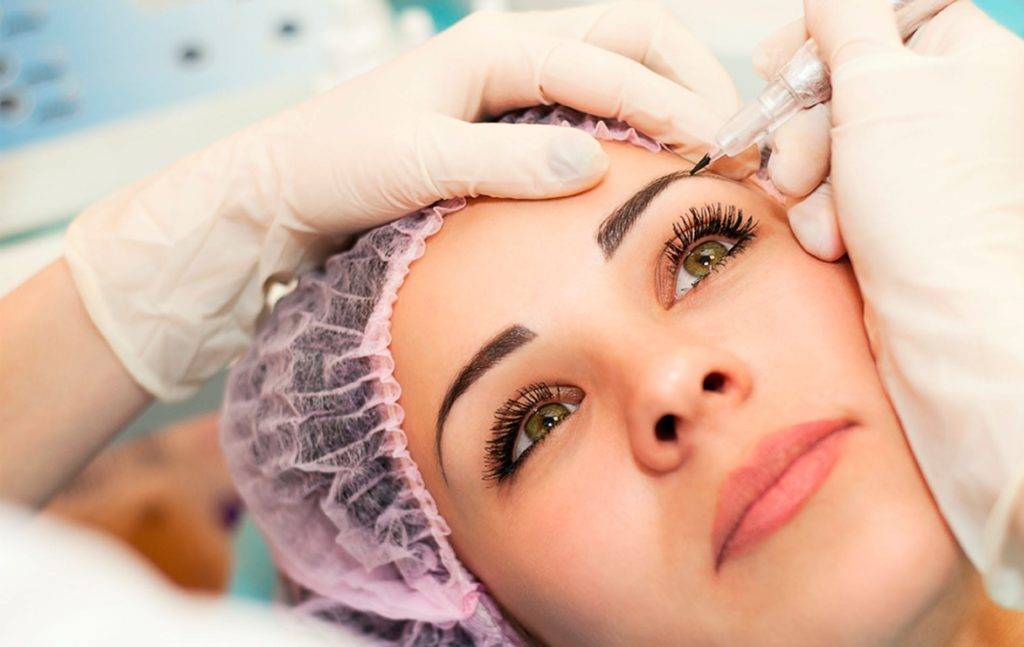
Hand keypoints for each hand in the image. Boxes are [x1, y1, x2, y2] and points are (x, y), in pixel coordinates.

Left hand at [65, 1, 756, 400]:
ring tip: (707, 150)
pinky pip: (591, 108)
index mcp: (493, 47)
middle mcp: (511, 52)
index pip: (608, 60)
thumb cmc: (334, 167)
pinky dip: (634, 126)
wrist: (283, 192)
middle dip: (688, 76)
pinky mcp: (509, 122)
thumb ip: (502, 163)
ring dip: (669, 96)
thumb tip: (590, 162)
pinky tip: (650, 168)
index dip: (669, 102)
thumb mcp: (414, 163)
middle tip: (728, 138)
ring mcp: (513, 85)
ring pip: (617, 67)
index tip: (717, 146)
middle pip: (631, 37)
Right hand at [769, 0, 1023, 603]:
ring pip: (823, 142)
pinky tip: (834, 240)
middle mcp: (945, 110)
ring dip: (807, 178)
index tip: (785, 63)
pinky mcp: (885, 216)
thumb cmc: (934, 205)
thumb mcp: (882, 82)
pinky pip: (826, 193)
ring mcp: (913, 168)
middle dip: (806, 122)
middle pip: (842, 82)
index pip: (887, 15)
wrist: (945, 320)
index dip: (829, 36)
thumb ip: (845, 20)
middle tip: (802, 155)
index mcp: (968, 60)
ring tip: (828, 215)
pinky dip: (818, 215)